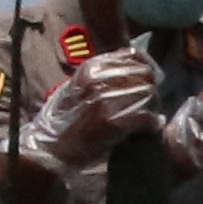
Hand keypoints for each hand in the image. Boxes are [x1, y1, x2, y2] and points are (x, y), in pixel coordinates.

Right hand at [21, 48, 156, 175]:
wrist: (49, 148)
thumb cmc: (62, 119)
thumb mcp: (76, 86)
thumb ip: (101, 75)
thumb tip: (134, 68)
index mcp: (90, 67)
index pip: (133, 55)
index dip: (146, 66)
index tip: (148, 79)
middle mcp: (99, 79)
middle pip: (145, 74)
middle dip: (150, 88)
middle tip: (148, 102)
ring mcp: (106, 100)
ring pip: (149, 94)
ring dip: (153, 106)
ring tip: (148, 115)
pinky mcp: (113, 123)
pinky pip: (146, 117)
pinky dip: (152, 123)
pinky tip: (150, 126)